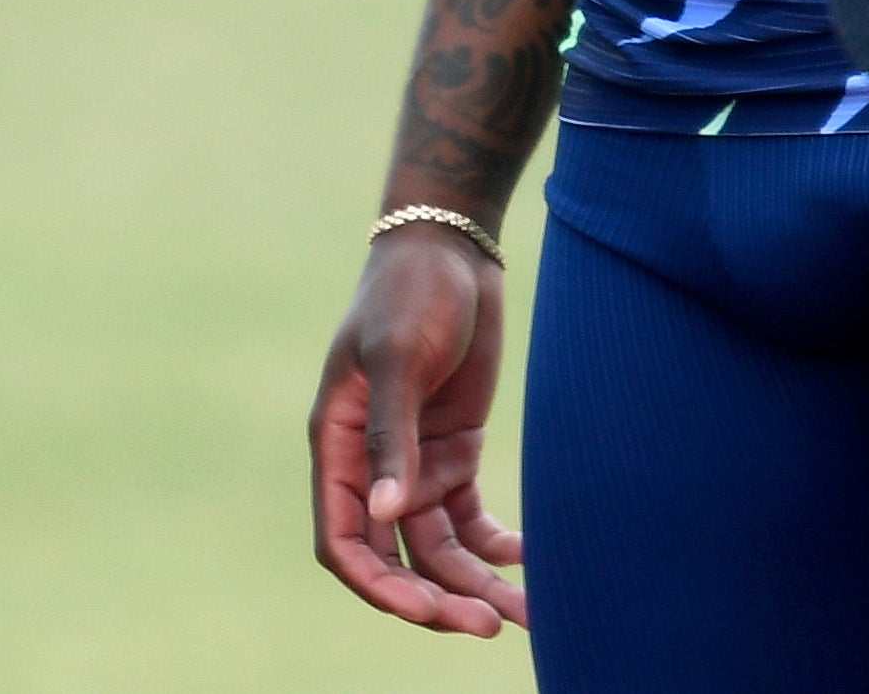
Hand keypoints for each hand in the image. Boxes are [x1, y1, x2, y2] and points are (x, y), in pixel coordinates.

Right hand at [309, 226, 529, 636]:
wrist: (451, 245)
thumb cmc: (410, 290)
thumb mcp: (397, 355)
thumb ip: (389, 434)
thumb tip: (381, 513)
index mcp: (338, 445)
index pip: (344, 541)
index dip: (378, 585)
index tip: (427, 610)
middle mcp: (371, 464)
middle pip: (395, 558)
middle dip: (435, 598)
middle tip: (486, 625)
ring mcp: (414, 460)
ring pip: (438, 548)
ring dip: (474, 583)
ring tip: (525, 613)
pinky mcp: (452, 449)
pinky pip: (470, 517)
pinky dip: (495, 545)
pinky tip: (530, 559)